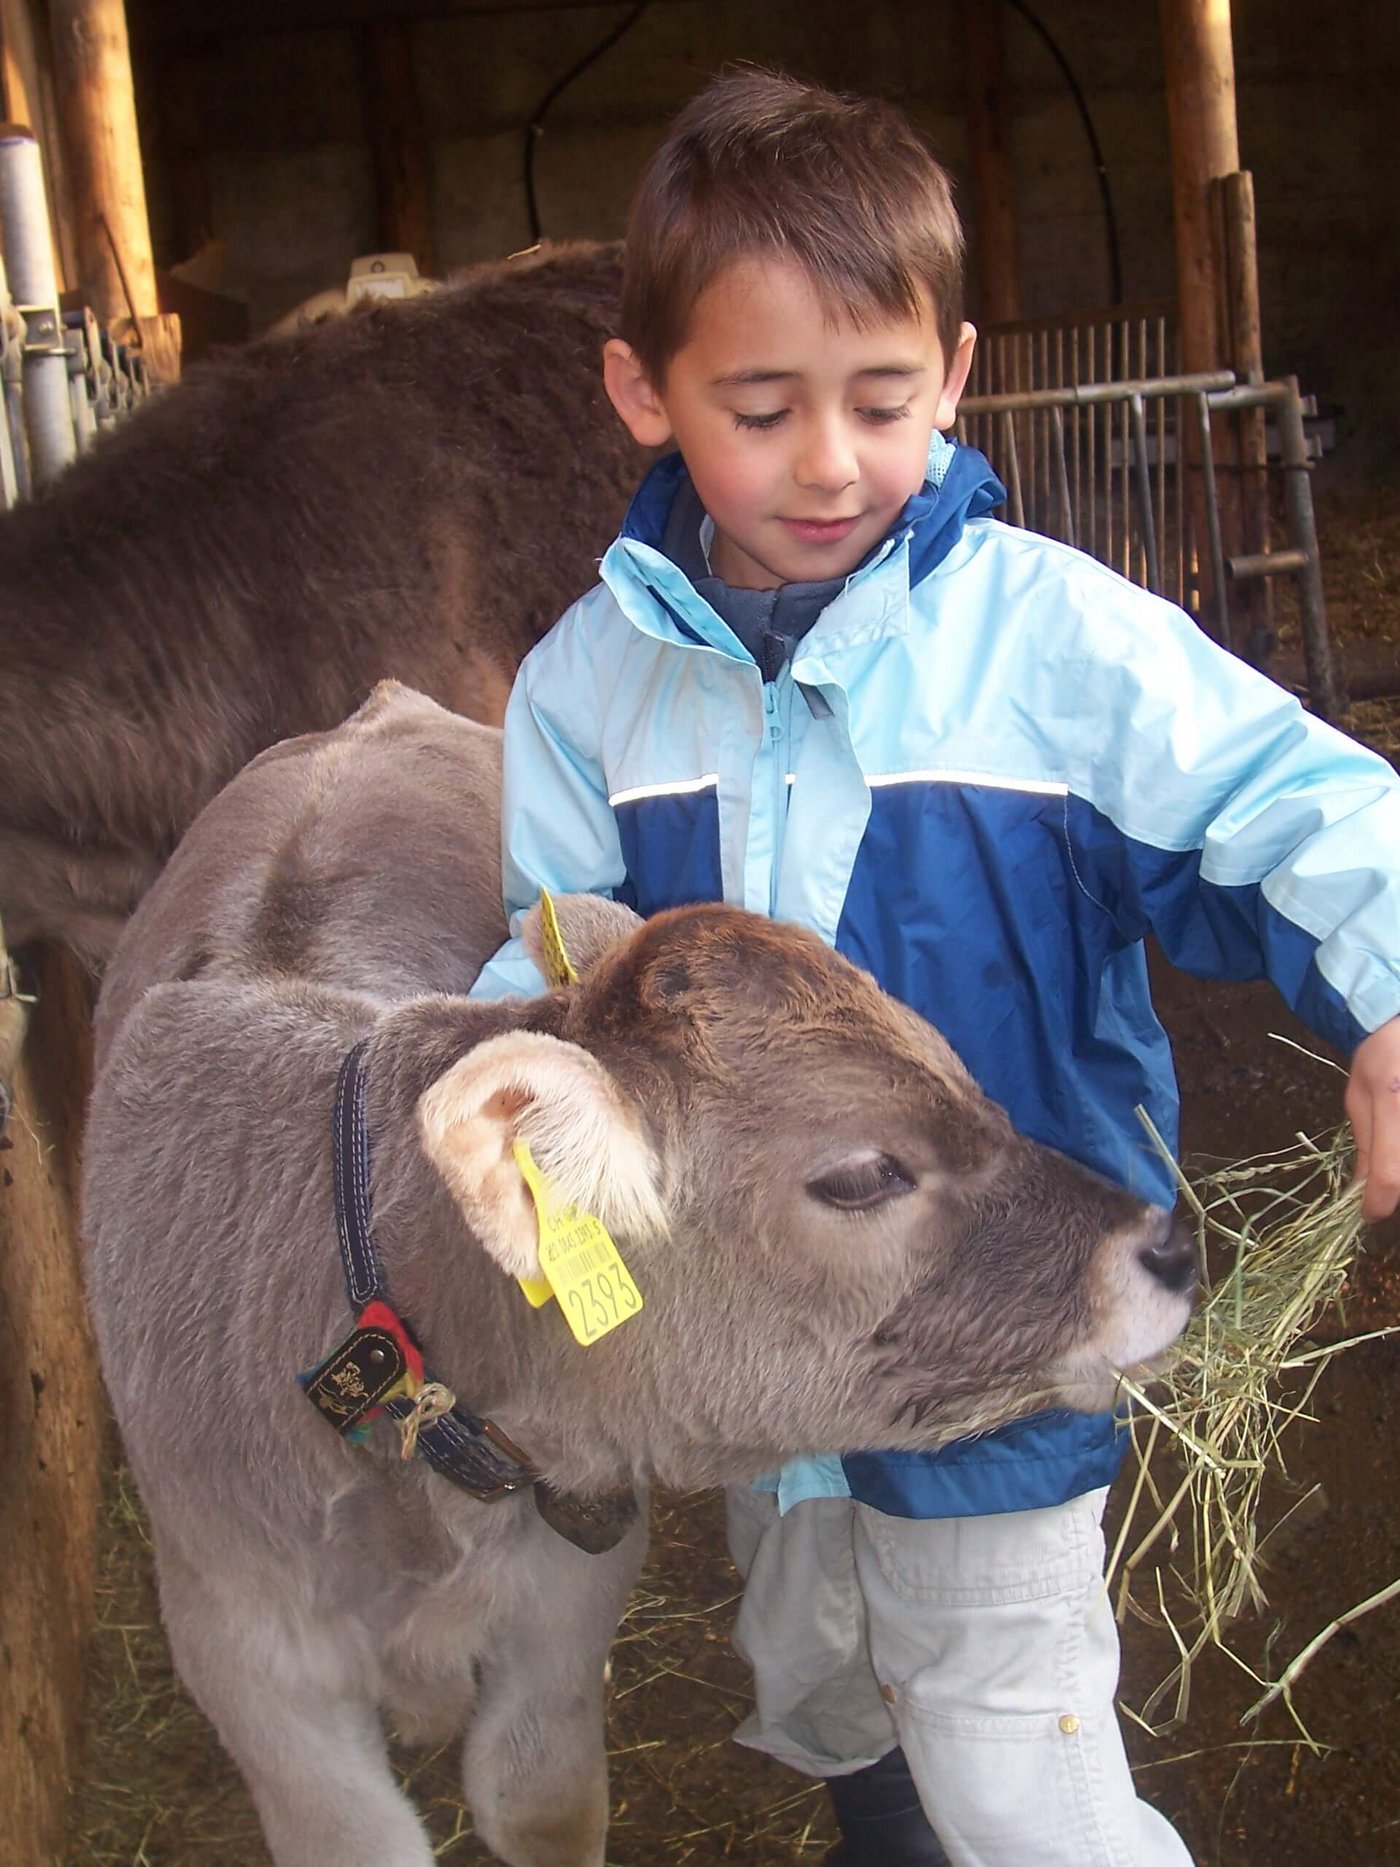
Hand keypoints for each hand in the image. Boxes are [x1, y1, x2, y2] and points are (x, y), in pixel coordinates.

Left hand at [1345, 1016, 1399, 1220]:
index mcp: (1392, 1103)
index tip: (1370, 1213)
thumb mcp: (1359, 1097)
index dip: (1379, 1202)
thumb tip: (1362, 1192)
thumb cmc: (1380, 1056)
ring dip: (1397, 1168)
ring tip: (1389, 1145)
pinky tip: (1394, 1139)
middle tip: (1383, 1184)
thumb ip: (1364, 1146)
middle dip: (1393, 1185)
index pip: (1390, 1173)